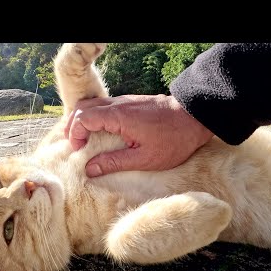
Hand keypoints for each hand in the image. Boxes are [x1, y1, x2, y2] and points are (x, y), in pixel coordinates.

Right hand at [65, 94, 213, 176]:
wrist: (196, 119)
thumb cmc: (174, 140)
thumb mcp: (144, 159)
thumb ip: (114, 163)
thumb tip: (90, 169)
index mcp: (119, 117)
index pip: (83, 117)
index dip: (75, 134)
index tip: (79, 150)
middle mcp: (119, 104)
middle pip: (83, 106)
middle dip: (74, 125)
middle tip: (76, 145)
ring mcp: (126, 101)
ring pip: (94, 103)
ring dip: (85, 120)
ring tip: (85, 140)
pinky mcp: (133, 103)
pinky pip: (106, 105)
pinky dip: (97, 117)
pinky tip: (102, 132)